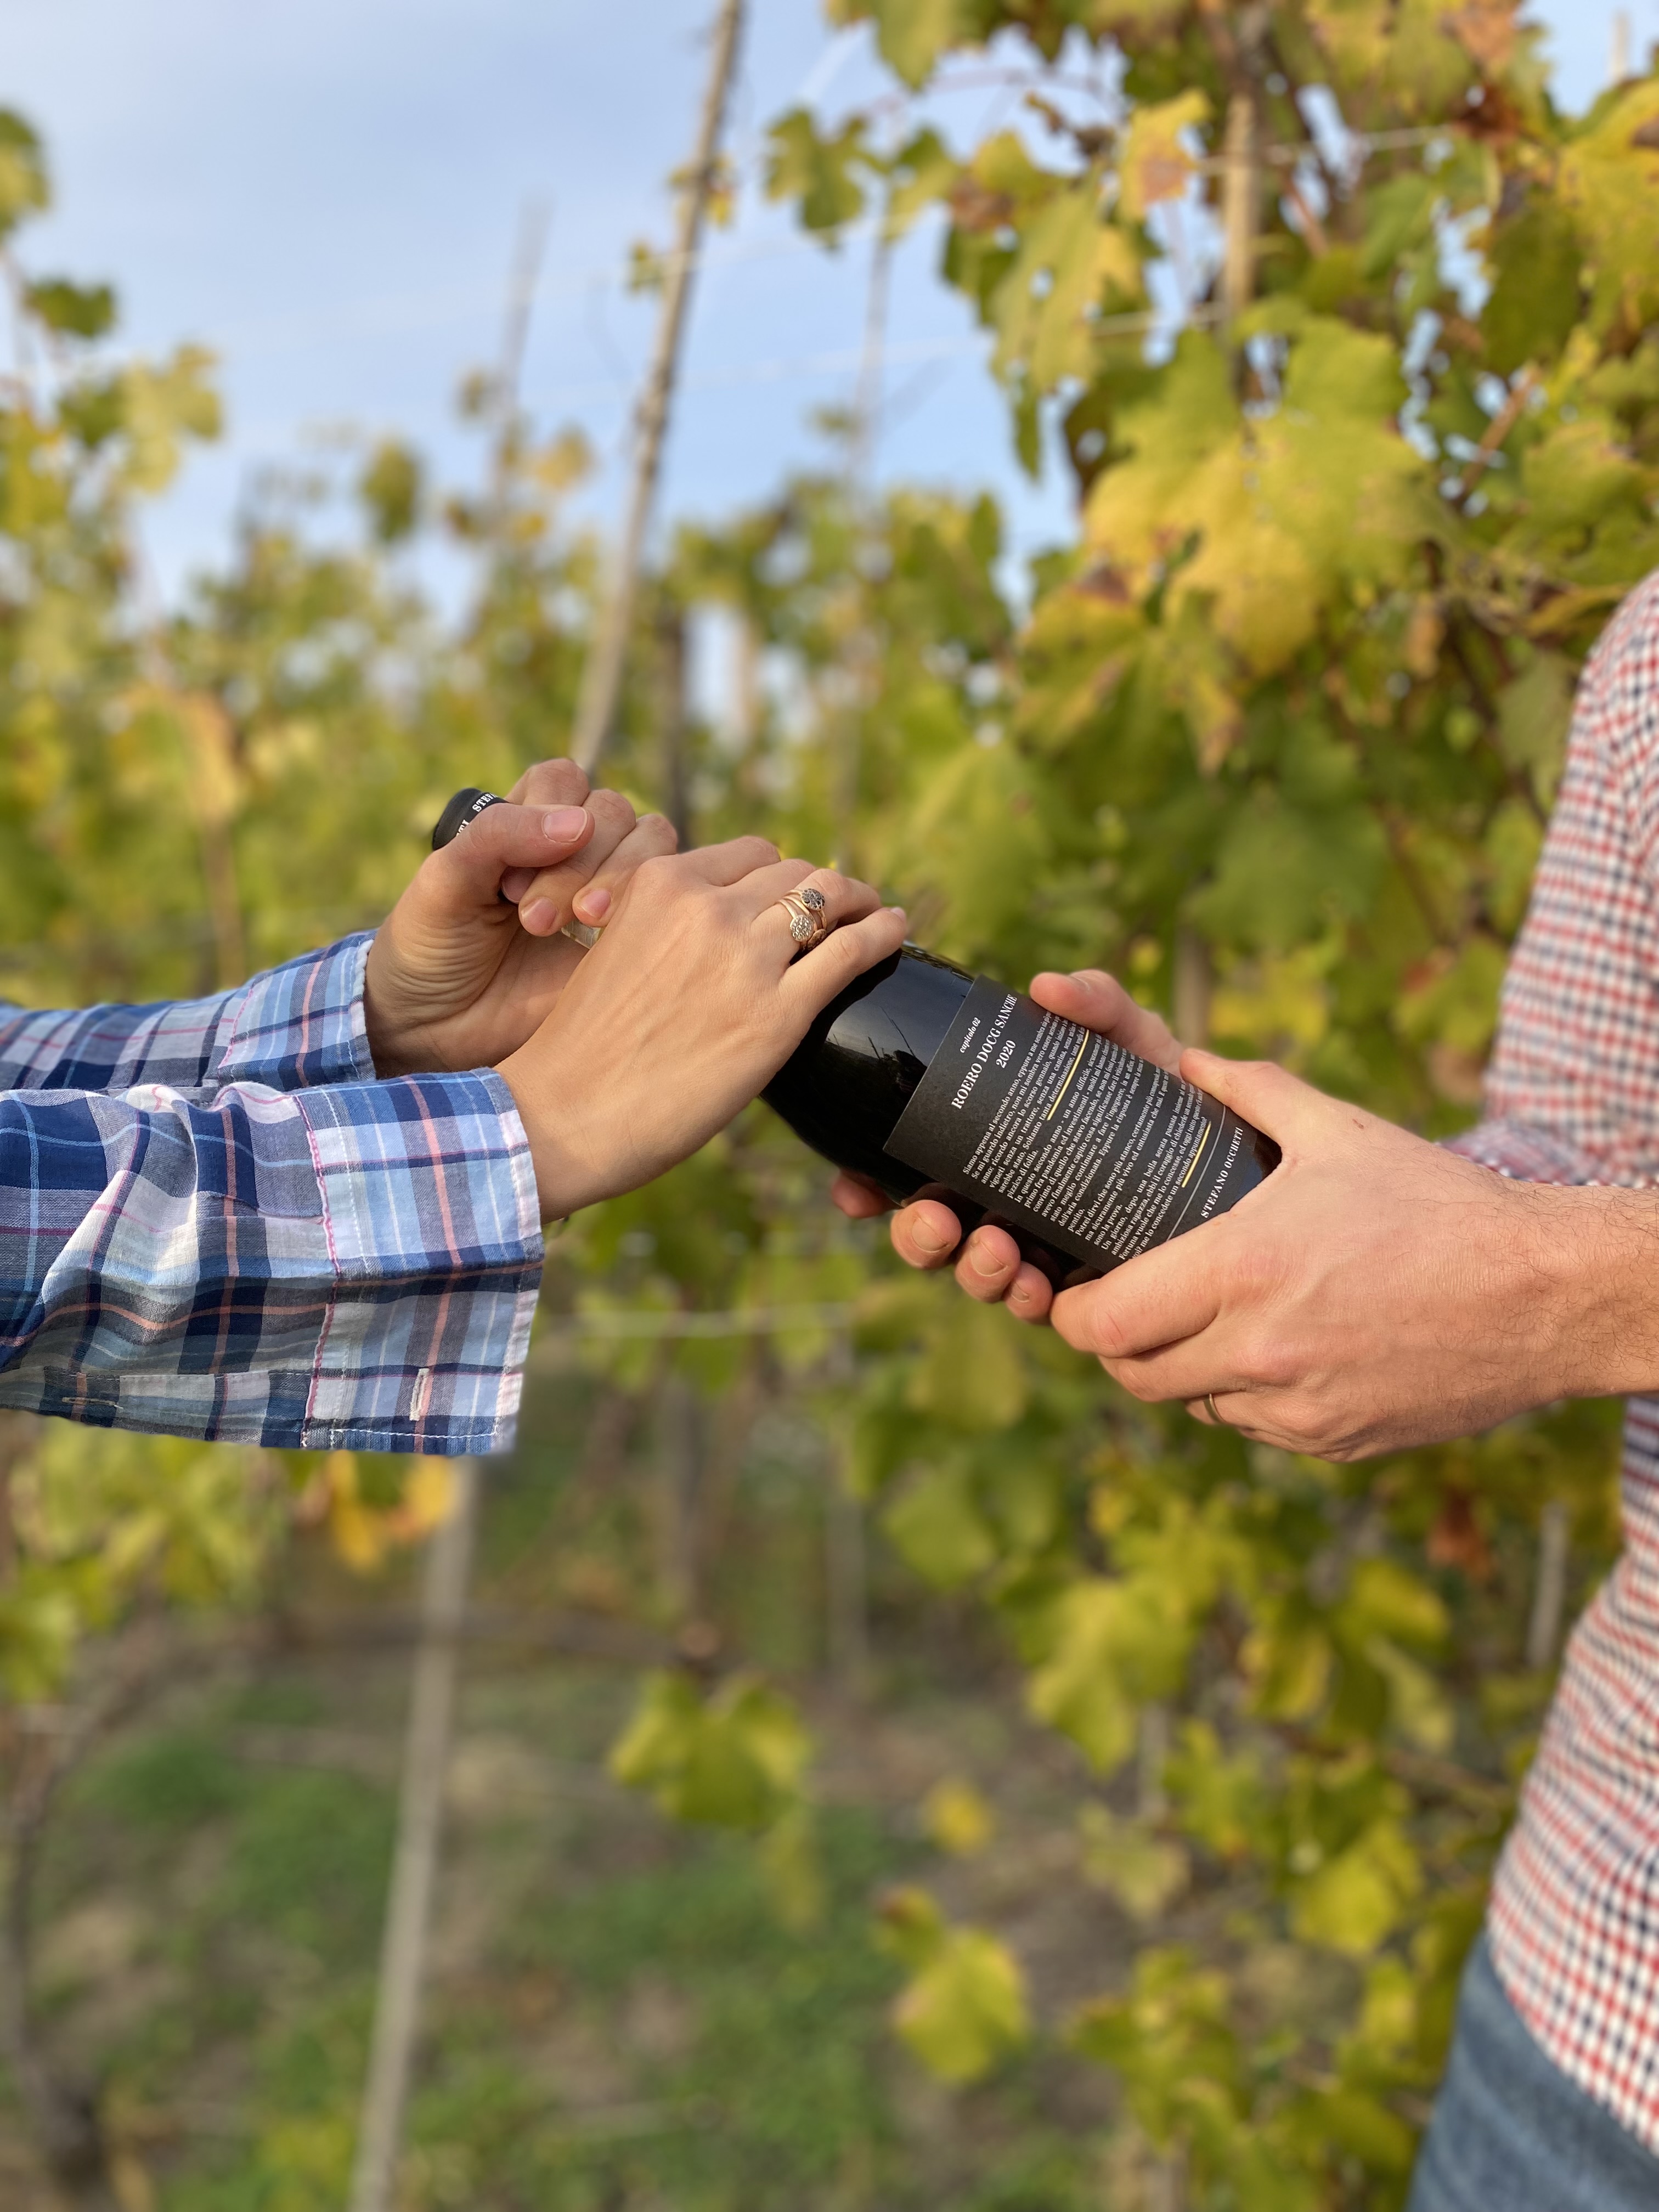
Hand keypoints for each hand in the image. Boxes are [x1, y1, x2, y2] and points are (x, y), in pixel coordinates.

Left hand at [364, 758, 675, 1075]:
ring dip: (619, 876)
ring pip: (652, 844)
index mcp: (525, 822)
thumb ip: (499, 836)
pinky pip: (667, 901)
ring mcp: (607, 890)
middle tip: (533, 919)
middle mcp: (572, 849)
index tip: (509, 878)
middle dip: (579, 860)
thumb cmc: (431, 949)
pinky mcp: (630, 935)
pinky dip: (646, 909)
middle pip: (614, 811)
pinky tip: (603, 943)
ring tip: (576, 925)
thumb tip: (580, 821)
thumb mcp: (444, 882)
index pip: (565, 782)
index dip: (548, 815)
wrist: (438, 1031)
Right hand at [499, 841, 907, 1218]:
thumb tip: (733, 931)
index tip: (796, 894)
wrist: (564, 1113)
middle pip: (795, 872)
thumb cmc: (587, 1049)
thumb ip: (670, 927)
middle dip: (824, 889)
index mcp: (661, 883)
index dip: (782, 874)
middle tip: (845, 908)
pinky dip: (884, 933)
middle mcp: (705, 907)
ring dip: (862, 902)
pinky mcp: (777, 1014)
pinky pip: (851, 951)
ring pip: (830, 898)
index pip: (751, 854)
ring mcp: (744, 958)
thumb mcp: (618, 950)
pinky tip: (898, 931)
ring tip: (877, 914)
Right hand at [831, 969, 1185, 1325]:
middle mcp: (1004, 1204)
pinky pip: (1043, 1309)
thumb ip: (1096, 1003)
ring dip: (973, 1271)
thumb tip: (1046, 986)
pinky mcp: (1089, 1287)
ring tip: (997, 1253)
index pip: (911, 1173)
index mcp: (989, 1147)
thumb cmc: (1167, 1088)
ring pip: (978, 1274)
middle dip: (919, 1237)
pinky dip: (1031, 1302)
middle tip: (939, 1222)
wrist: (1241, 1149)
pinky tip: (1039, 1289)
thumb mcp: (1130, 1037)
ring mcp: (1042, 1250)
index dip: (870, 1187)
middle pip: (932, 1234)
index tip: (854, 1190)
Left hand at [1046, 1052, 1620, 1460]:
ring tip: (1202, 1320)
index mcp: (1242, 1271)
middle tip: (1126, 1305)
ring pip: (1191, 1404)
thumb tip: (1190, 1061)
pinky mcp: (1333, 1440)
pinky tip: (1271, 1349)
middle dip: (1116, 1343)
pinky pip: (1253, 1426)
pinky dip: (1242, 1394)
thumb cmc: (1439, 1205)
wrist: (1546, 1293)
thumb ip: (1251, 1089)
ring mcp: (1297, 1407)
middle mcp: (1258, 1351)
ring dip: (1181, 1369)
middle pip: (1132, 1374)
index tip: (1073, 1289)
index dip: (1073, 1311)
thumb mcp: (1339, 1132)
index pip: (1104, 1323)